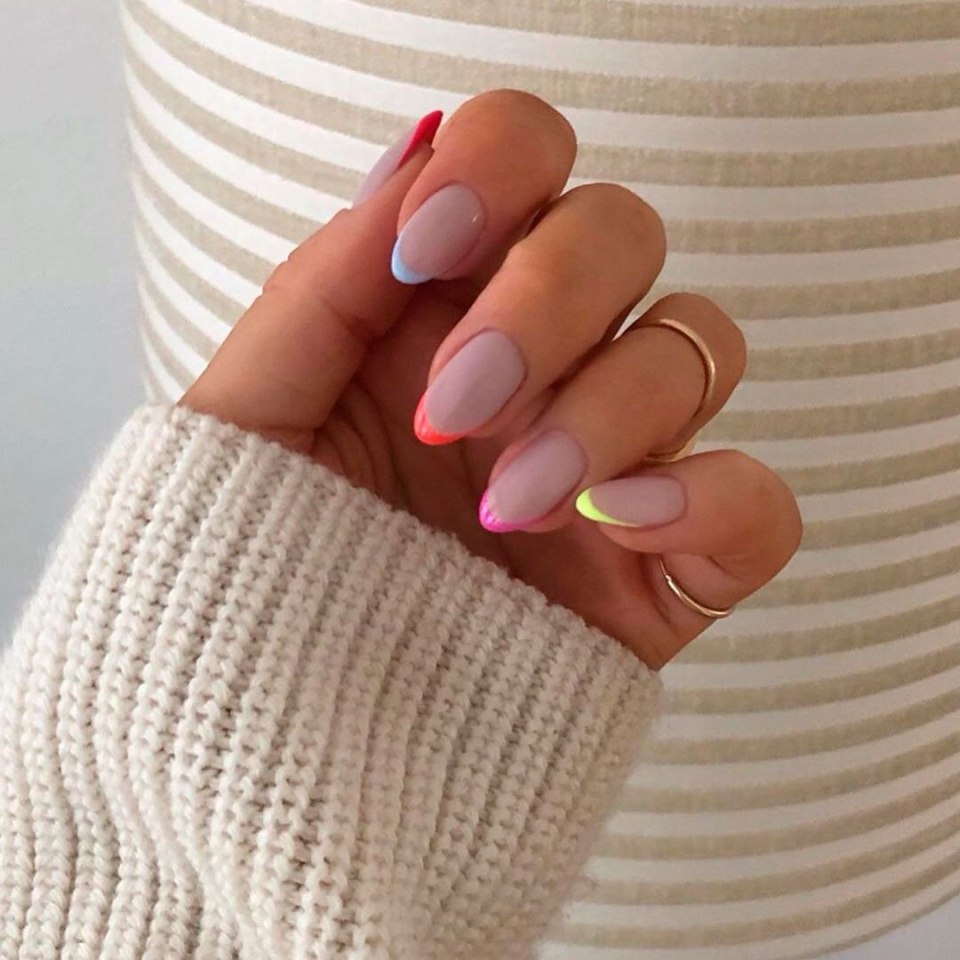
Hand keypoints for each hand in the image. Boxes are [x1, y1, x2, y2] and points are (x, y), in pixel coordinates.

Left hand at [181, 90, 801, 669]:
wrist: (287, 736)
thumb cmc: (254, 571)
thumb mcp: (250, 417)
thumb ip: (324, 284)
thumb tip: (414, 157)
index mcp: (441, 307)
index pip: (527, 157)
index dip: (502, 166)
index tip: (428, 250)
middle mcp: (541, 364)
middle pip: (623, 233)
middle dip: (545, 303)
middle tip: (457, 407)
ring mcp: (612, 460)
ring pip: (698, 347)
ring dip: (609, 409)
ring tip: (507, 507)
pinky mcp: (666, 568)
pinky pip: (760, 502)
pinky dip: (713, 498)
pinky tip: (618, 526)